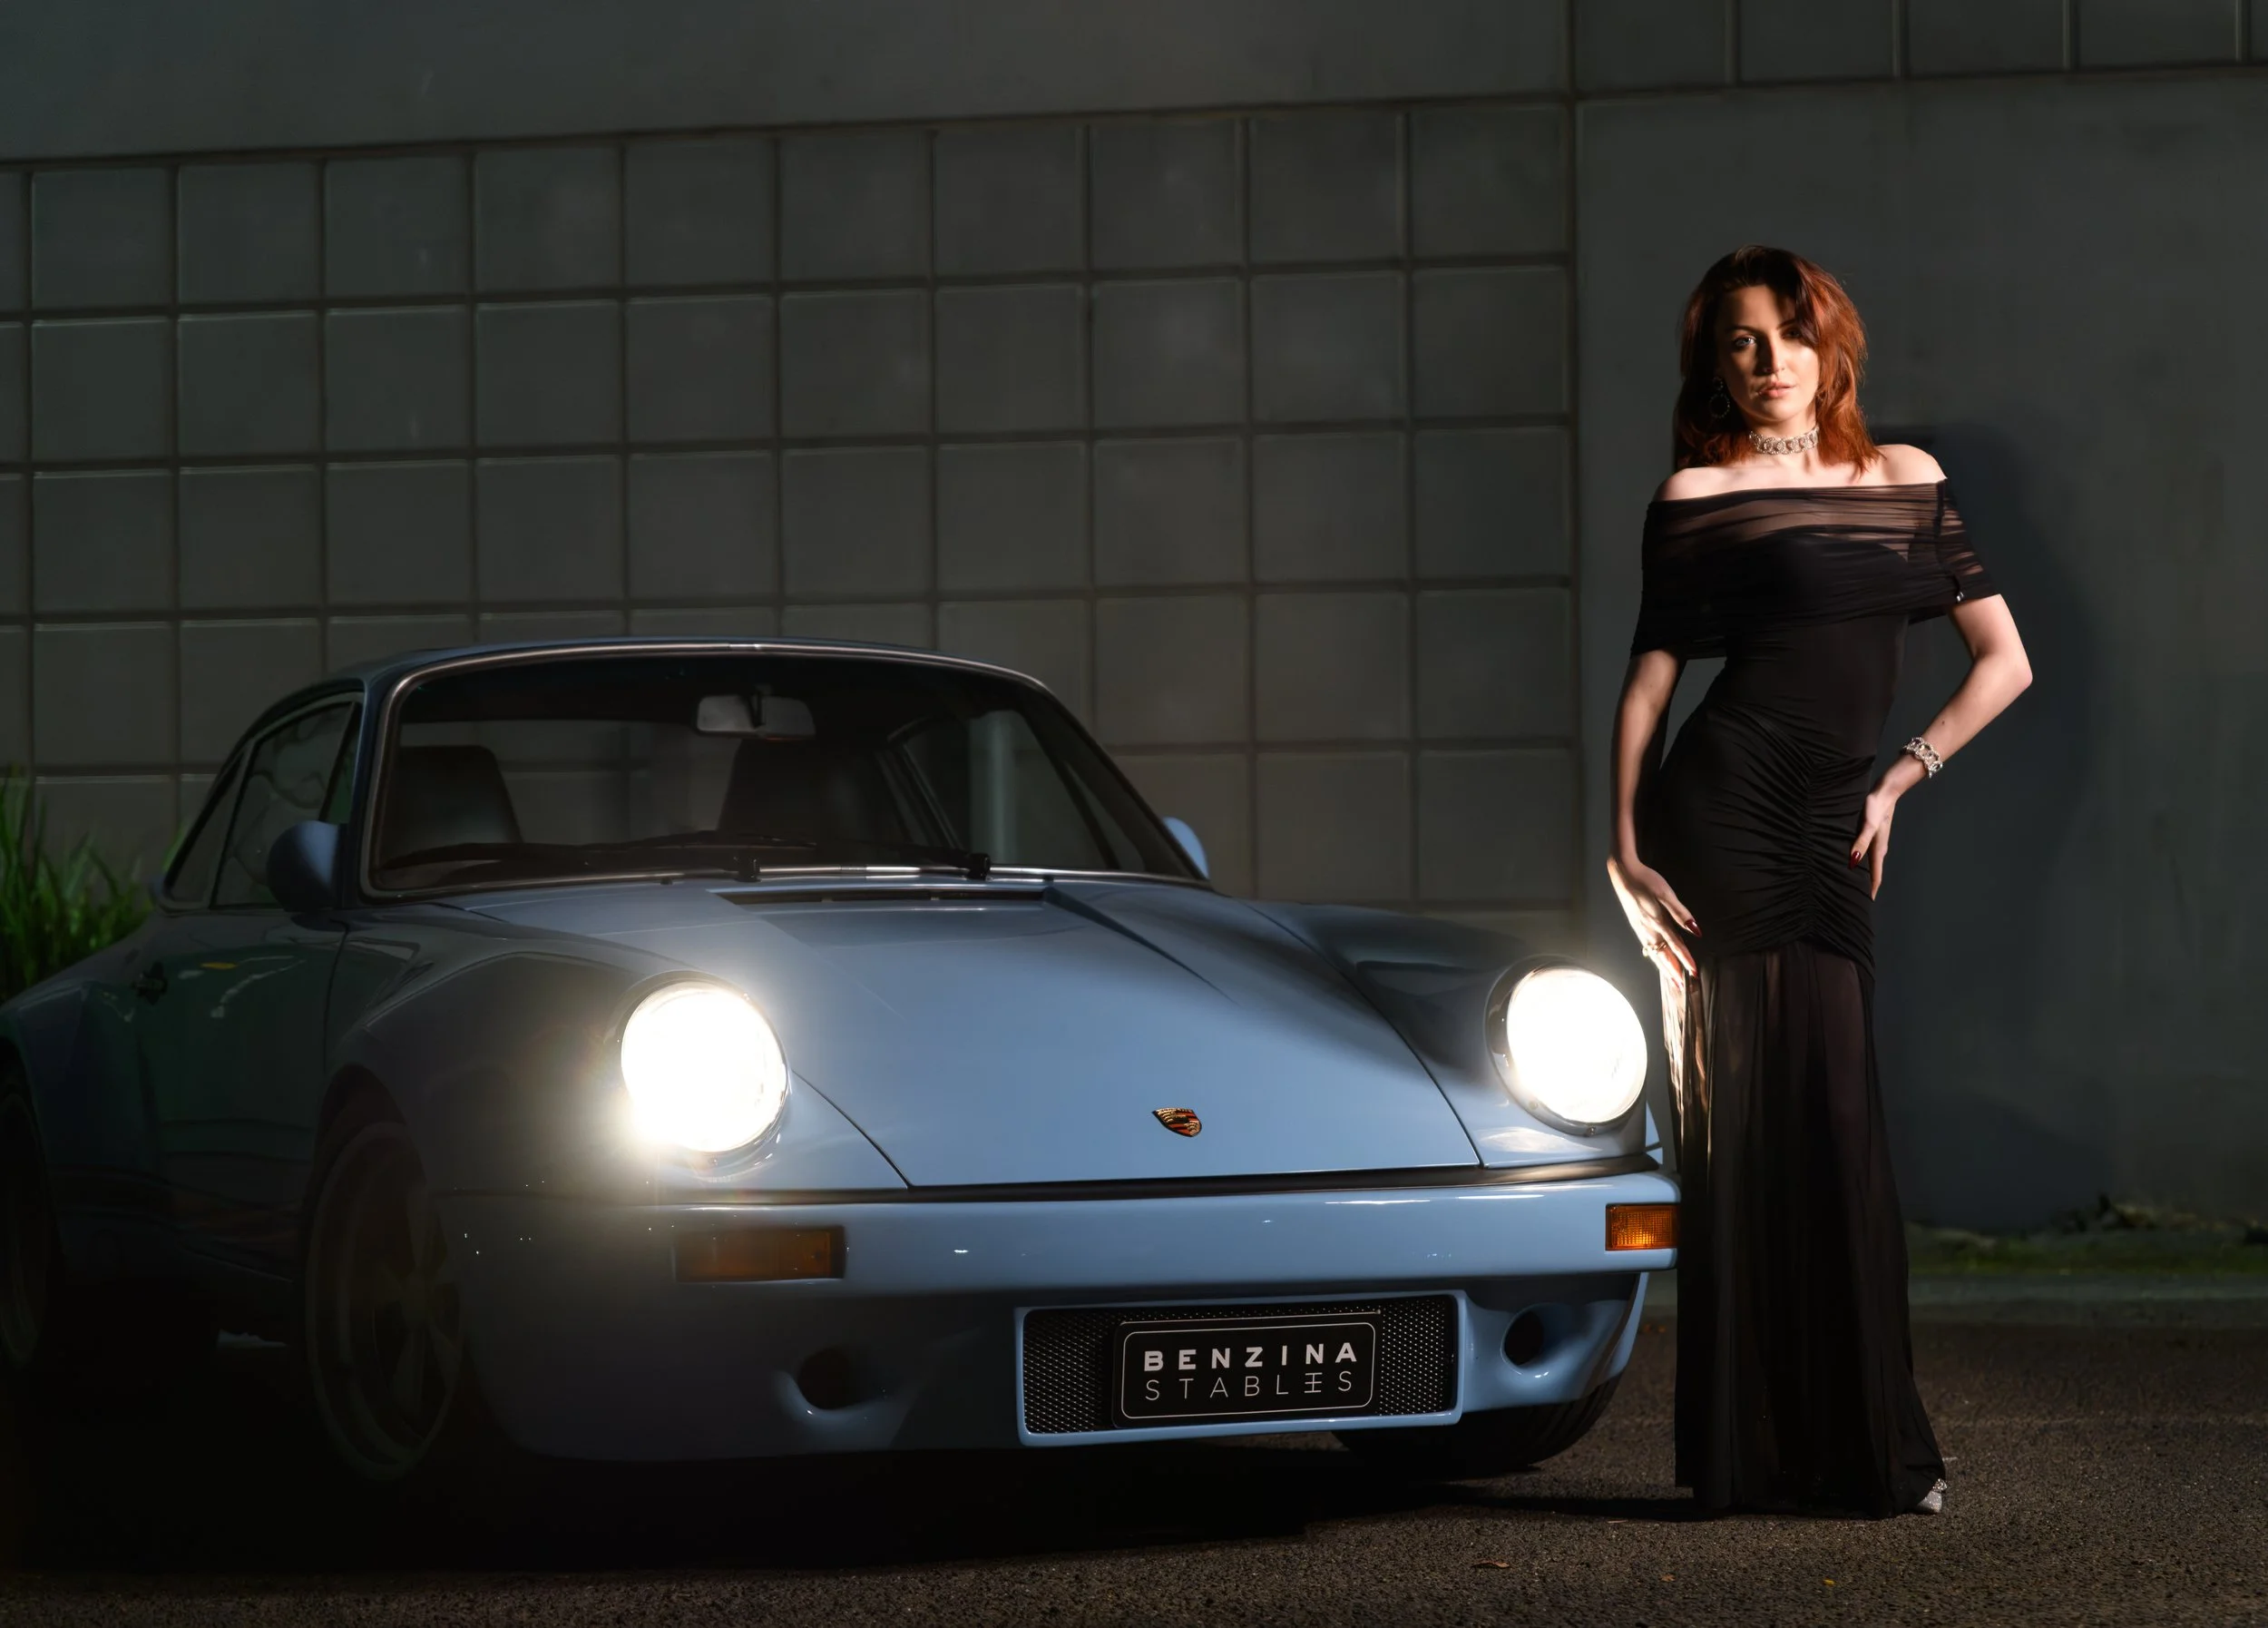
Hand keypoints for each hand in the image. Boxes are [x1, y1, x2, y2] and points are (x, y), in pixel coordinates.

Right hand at [1606, 852, 1698, 981]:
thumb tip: (1696, 930)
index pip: (1676, 946)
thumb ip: (1680, 913)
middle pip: (1663, 955)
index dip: (1686, 960)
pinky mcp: (1635, 923)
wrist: (1623, 872)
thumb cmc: (1647, 880)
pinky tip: (1654, 956)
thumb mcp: (1666, 893)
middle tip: (1680, 987)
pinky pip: (1646, 945)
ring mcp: (1640, 927)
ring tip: (1670, 978)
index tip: (1694, 973)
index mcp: (1658, 922)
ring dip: (1663, 966)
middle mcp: (1648, 928)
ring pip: (1653, 952)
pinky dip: (1653, 955)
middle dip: (1673, 971)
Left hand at [1849, 781, 1899, 897]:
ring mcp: (1877, 842)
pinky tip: (1855, 862)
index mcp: (1878, 850)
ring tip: (1854, 884)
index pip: (1875, 877)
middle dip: (1866, 887)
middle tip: (1856, 898)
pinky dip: (1862, 863)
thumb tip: (1854, 862)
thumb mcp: (1867, 825)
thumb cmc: (1875, 808)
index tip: (1864, 904)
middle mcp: (1879, 849)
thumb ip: (1860, 843)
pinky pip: (1867, 854)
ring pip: (1870, 864)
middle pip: (1873, 873)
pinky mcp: (1873, 835)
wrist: (1886, 792)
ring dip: (1864, 875)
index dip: (1870, 891)